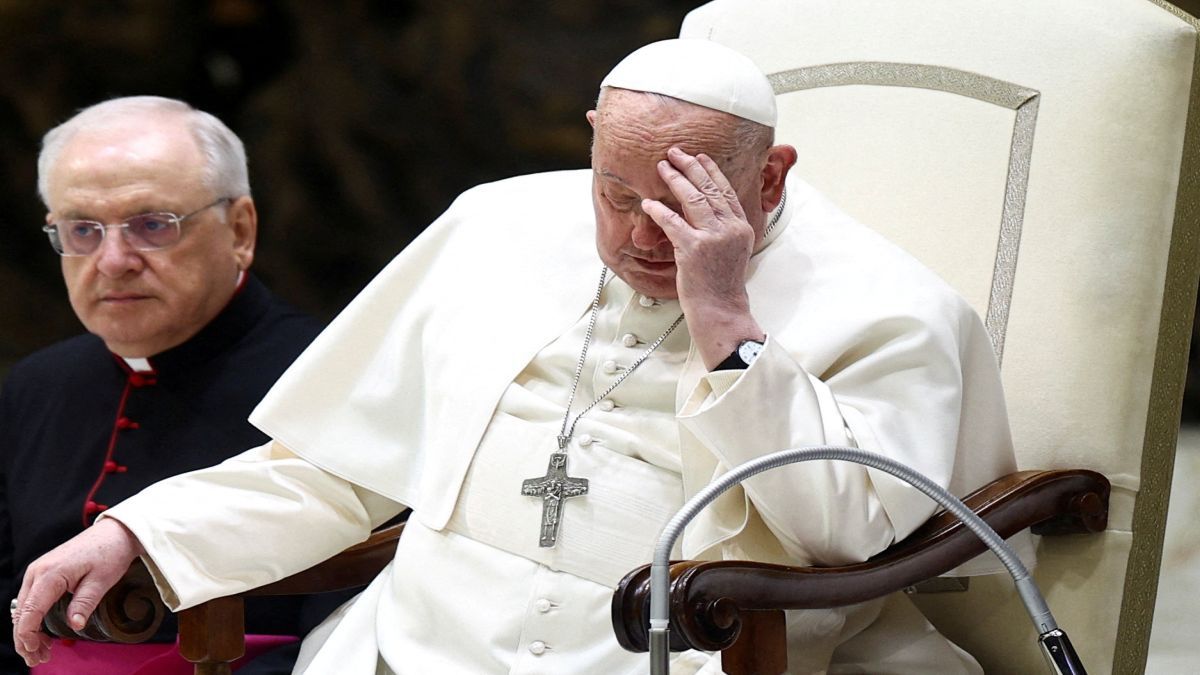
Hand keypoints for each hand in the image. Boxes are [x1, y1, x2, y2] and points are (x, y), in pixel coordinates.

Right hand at [12, 518, 143, 666]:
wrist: (115, 533)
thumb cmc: (110, 552)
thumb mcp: (101, 581)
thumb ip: (84, 603)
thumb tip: (75, 625)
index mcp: (50, 573)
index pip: (29, 611)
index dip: (28, 635)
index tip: (35, 651)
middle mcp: (38, 571)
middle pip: (22, 612)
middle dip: (26, 639)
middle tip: (39, 658)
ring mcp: (38, 570)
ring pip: (23, 607)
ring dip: (28, 630)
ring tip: (42, 650)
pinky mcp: (43, 572)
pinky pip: (31, 599)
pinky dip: (32, 618)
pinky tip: (42, 633)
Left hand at [642, 147, 764, 366]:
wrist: (721, 310)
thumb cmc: (721, 285)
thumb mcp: (731, 252)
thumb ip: (722, 230)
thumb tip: (705, 212)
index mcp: (741, 227)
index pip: (725, 190)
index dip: (711, 171)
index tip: (699, 156)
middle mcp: (730, 228)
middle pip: (709, 188)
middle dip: (690, 166)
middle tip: (675, 153)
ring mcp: (713, 238)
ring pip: (693, 199)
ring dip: (675, 180)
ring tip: (662, 167)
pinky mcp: (694, 249)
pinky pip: (673, 222)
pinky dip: (659, 210)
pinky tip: (649, 203)